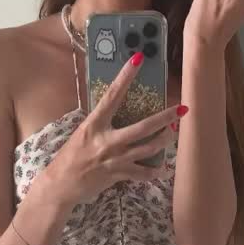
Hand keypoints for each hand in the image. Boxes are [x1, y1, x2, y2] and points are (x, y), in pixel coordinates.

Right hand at [46, 53, 183, 205]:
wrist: (61, 184)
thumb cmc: (70, 157)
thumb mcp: (83, 133)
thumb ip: (101, 124)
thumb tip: (116, 112)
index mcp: (95, 124)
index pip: (113, 95)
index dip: (126, 76)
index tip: (138, 59)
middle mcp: (107, 140)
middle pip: (144, 127)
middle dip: (166, 118)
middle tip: (182, 109)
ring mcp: (115, 159)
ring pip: (149, 148)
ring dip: (165, 139)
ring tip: (174, 132)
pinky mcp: (118, 175)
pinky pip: (143, 173)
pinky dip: (154, 171)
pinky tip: (163, 168)